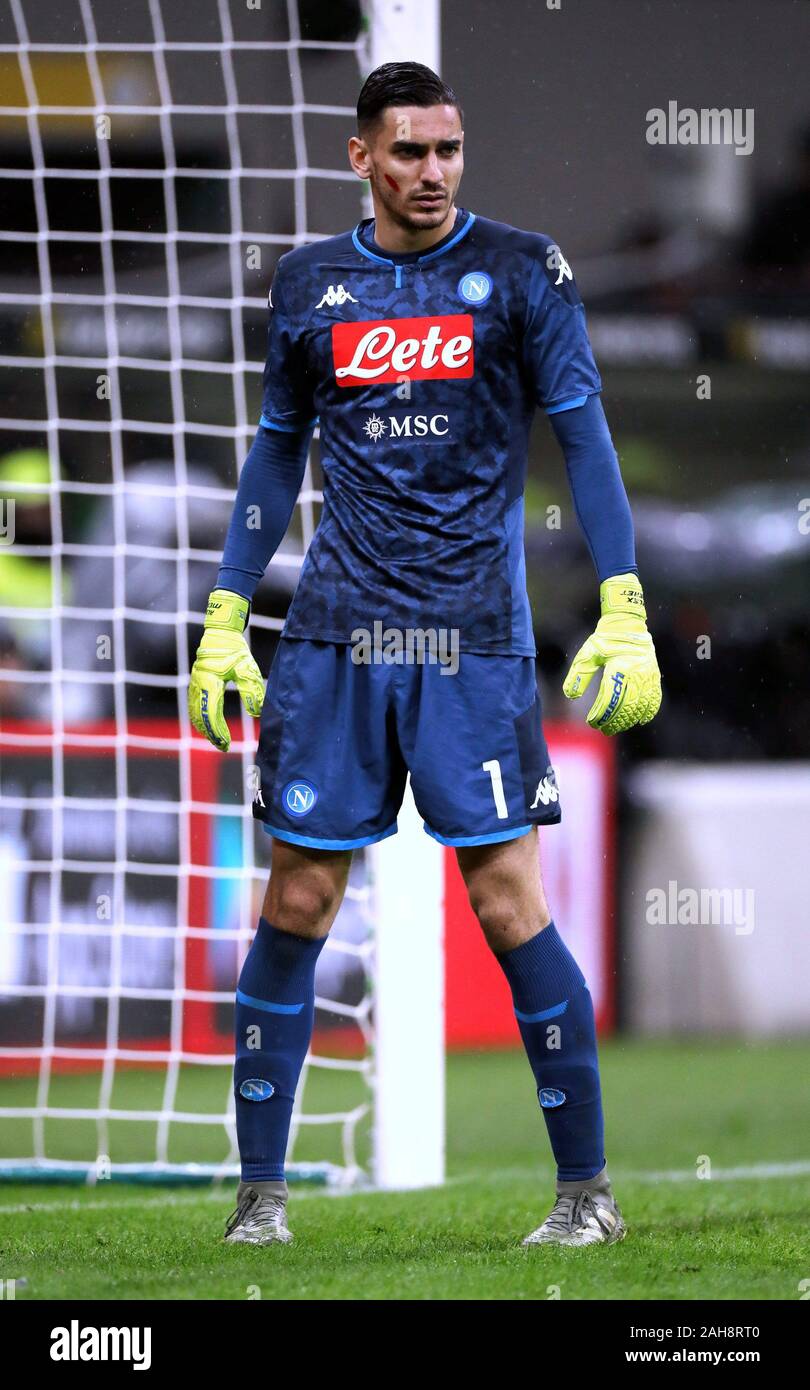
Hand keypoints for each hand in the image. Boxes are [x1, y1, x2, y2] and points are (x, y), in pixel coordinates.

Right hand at [188, 589, 264, 750]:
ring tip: (216, 740)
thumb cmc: (235, 649)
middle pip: (201, 716)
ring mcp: (195, 683)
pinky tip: (206, 725)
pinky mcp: (196, 681)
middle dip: (211, 733)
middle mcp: (199, 684)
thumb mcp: (247, 667)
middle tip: (222, 747)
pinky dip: (199, 717)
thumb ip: (251, 689)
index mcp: (210, 681)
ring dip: (204, 727)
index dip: (218, 732)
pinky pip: (194, 704)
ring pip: (195, 711)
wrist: (220, 632)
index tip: (227, 744)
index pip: (212, 713)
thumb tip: (257, 712)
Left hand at [563, 573, 661, 735]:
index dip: (601, 714)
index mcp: (619, 667)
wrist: (627, 624)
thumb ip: (579, 675)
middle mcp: (636, 673)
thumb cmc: (604, 639)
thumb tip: (570, 695)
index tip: (592, 722)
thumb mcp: (587, 654)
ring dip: (629, 719)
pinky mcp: (653, 675)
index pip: (610, 699)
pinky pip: (655, 697)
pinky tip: (641, 720)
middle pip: (626, 705)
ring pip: (640, 705)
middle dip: (614, 721)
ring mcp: (647, 675)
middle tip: (604, 730)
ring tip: (618, 727)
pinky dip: (649, 711)